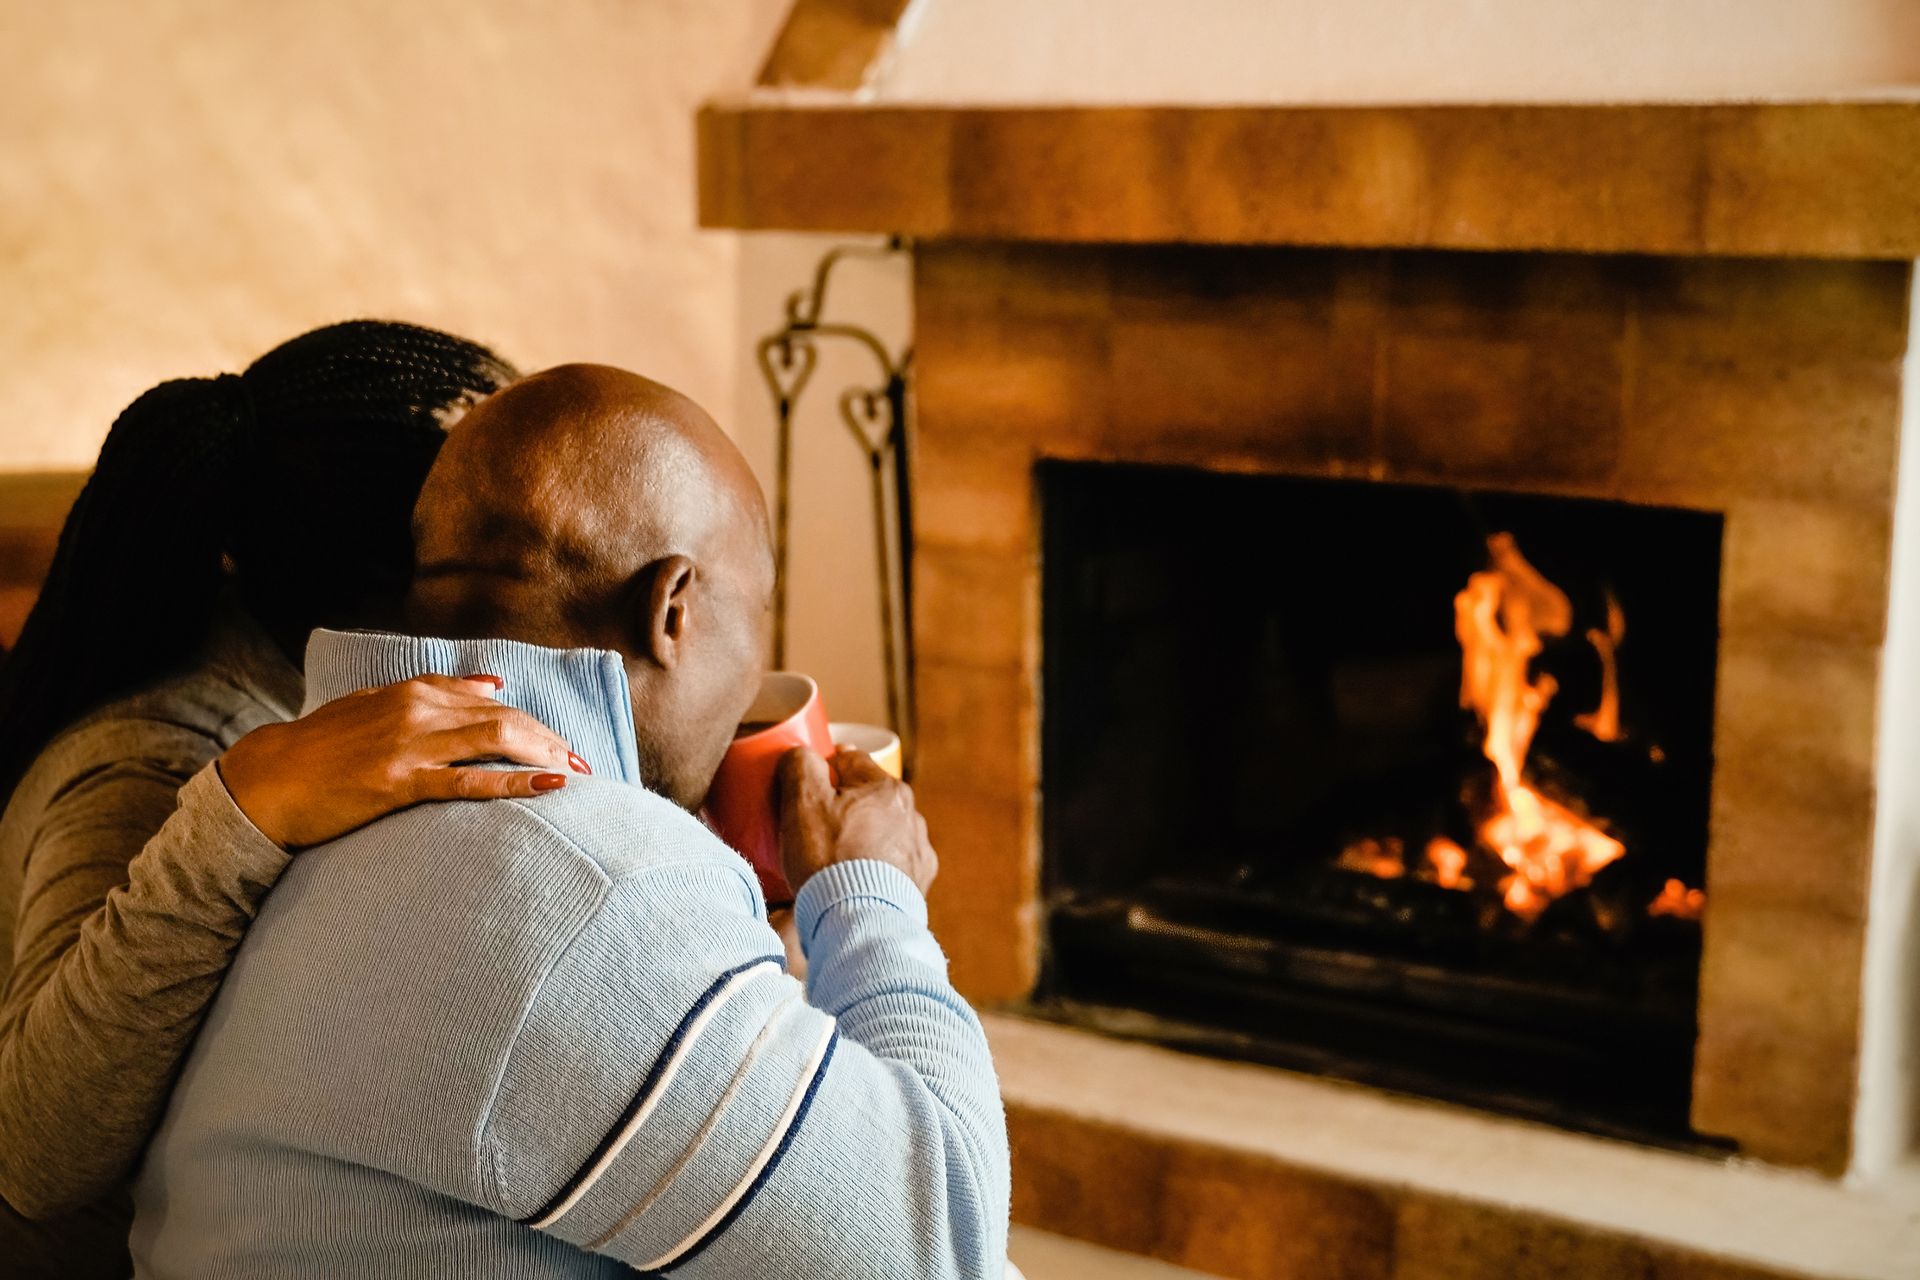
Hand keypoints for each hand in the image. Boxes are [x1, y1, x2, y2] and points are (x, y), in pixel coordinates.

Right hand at [218, 674, 585, 847]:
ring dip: (544, 757)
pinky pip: (468, 780)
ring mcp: (410, 745)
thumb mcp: (375, 706)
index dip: (535, 723)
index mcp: (414, 692)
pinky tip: (546, 788)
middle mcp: (418, 710)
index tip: (563, 746)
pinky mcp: (399, 782)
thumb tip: (490, 684)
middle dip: (551, 741)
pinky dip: (513, 781)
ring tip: (576, 776)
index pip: (492, 702)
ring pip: (496, 740)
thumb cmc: (319, 748)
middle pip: (505, 719)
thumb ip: (434, 693)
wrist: (264, 780)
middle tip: (584, 766)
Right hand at [776, 747, 935, 897]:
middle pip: (869, 795)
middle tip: (816, 823)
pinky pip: (893, 862)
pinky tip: (856, 878)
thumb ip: (800, 766)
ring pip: (883, 829)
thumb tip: (802, 755)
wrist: (861, 921)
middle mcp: (910, 812)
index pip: (849, 759)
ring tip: (836, 857)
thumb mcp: (803, 803)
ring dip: (864, 835)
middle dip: (845, 803)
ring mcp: (918, 848)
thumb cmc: (829, 860)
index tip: (808, 780)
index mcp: (884, 787)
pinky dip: (877, 865)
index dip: (824, 766)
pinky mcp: (920, 880)